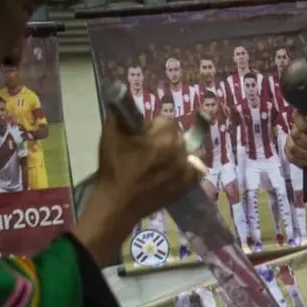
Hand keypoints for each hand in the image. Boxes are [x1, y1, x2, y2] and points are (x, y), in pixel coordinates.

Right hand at [74, 115, 196, 265]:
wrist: (118, 204)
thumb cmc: (114, 170)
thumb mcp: (110, 135)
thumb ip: (120, 114)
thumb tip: (124, 102)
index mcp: (163, 138)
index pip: (166, 120)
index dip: (153, 126)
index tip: (142, 135)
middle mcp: (180, 152)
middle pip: (177, 135)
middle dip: (164, 138)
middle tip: (148, 149)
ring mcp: (186, 170)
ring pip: (188, 150)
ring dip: (177, 151)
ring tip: (162, 160)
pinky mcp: (187, 186)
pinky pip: (196, 169)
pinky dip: (189, 166)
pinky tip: (177, 168)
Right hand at [285, 111, 306, 176]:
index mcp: (305, 121)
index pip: (296, 116)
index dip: (303, 124)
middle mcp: (295, 130)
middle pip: (294, 134)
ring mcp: (291, 142)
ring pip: (292, 147)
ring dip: (306, 153)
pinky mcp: (289, 154)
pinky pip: (291, 157)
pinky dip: (304, 161)